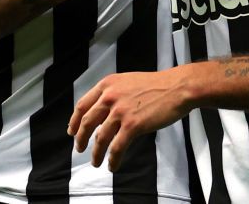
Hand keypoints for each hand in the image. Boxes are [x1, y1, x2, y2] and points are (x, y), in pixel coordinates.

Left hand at [68, 68, 188, 171]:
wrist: (176, 87)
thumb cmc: (156, 85)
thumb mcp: (127, 82)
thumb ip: (112, 95)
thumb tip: (102, 116)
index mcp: (107, 85)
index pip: (83, 105)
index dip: (75, 120)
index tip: (72, 130)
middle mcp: (110, 97)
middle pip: (87, 122)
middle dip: (80, 138)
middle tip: (79, 148)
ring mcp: (120, 111)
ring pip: (100, 138)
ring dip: (96, 153)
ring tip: (95, 162)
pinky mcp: (132, 125)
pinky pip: (117, 147)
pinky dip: (112, 159)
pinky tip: (112, 165)